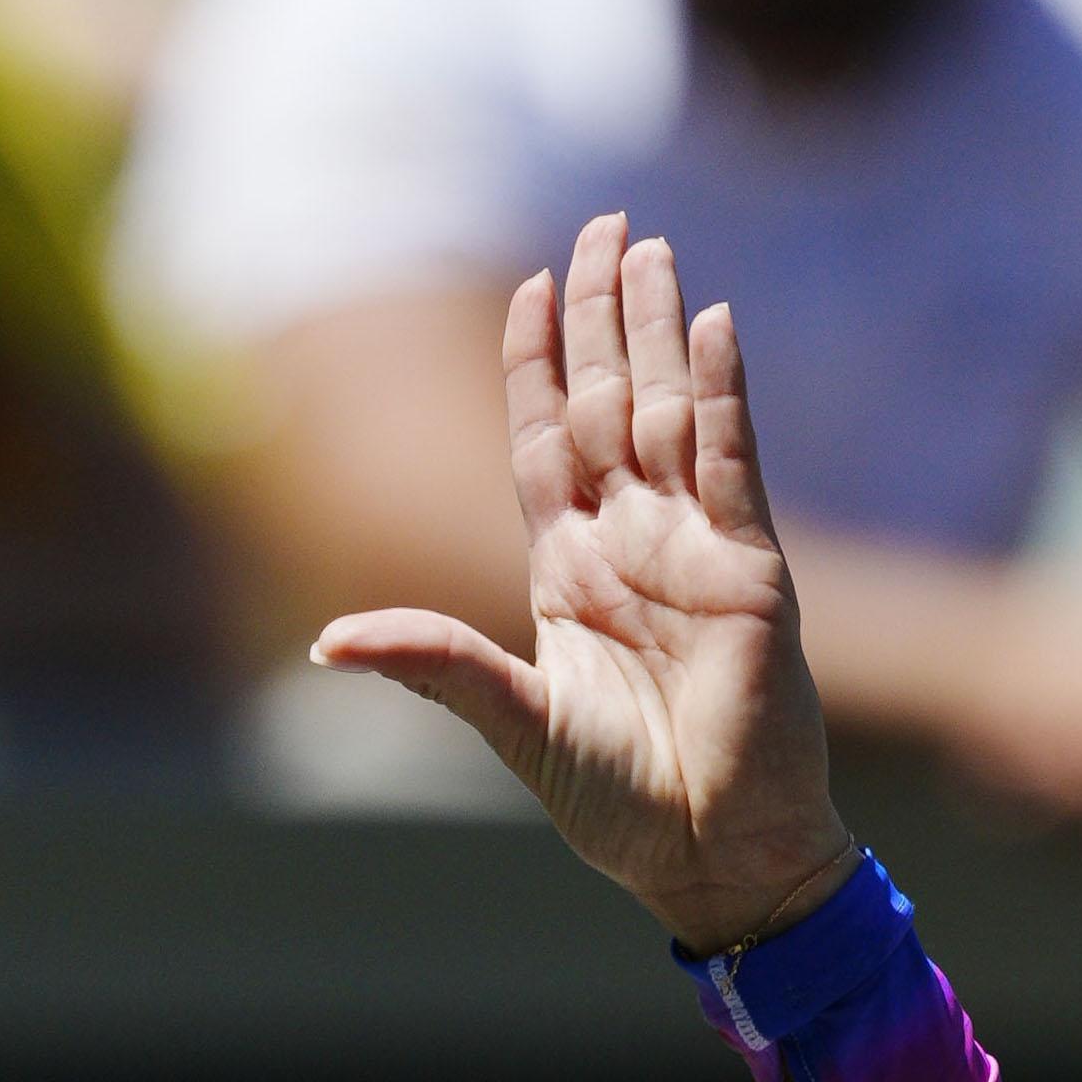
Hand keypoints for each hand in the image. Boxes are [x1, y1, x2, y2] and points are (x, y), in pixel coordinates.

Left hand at [313, 217, 858, 954]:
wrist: (714, 859)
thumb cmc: (620, 807)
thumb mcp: (513, 723)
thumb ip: (435, 664)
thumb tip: (329, 641)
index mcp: (568, 570)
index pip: (544, 438)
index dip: (537, 361)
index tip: (535, 284)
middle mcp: (632, 544)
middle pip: (608, 401)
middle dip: (604, 314)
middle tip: (607, 222)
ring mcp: (695, 550)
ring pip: (671, 411)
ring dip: (660, 330)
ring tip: (653, 246)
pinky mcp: (752, 572)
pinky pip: (735, 462)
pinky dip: (726, 393)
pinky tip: (715, 325)